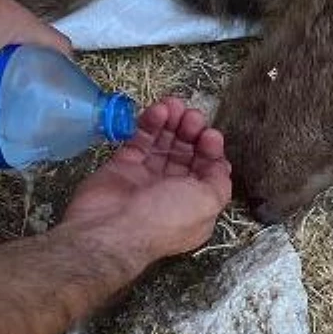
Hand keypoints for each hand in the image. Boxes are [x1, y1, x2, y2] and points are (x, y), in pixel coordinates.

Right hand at [62, 98, 231, 266]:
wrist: (112, 228)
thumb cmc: (164, 217)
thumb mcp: (207, 202)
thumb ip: (219, 181)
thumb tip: (221, 165)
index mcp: (195, 204)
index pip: (207, 169)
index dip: (210, 149)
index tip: (209, 134)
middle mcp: (172, 191)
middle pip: (186, 153)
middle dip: (191, 131)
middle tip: (191, 116)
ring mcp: (146, 177)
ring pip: (163, 143)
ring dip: (172, 122)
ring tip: (174, 105)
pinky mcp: (124, 164)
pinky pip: (140, 139)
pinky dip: (150, 123)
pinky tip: (158, 110)